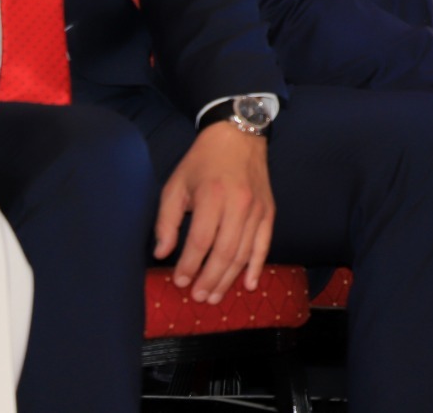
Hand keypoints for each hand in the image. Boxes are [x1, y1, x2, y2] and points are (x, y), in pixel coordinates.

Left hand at [154, 122, 273, 303]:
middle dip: (210, 279)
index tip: (180, 281)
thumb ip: (166, 220)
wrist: (239, 136)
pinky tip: (249, 284)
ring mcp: (257, 208)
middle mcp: (238, 204)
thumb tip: (162, 253)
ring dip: (229, 278)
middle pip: (225, 252)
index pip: (201, 240)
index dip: (190, 265)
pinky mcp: (269, 210)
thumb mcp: (175, 184)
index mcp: (212, 195)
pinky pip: (264, 244)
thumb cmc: (202, 161)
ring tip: (215, 296)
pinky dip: (257, 266)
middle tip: (198, 297)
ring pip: (244, 252)